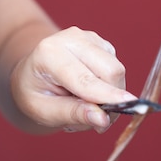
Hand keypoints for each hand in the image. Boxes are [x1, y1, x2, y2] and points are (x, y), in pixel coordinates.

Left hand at [11, 26, 136, 132]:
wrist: (31, 73)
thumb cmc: (34, 93)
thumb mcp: (43, 111)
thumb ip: (72, 114)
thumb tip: (103, 118)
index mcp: (49, 53)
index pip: (85, 79)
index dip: (108, 96)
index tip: (129, 106)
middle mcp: (71, 38)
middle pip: (110, 70)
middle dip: (112, 100)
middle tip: (98, 123)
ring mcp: (88, 38)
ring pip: (117, 70)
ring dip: (110, 96)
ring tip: (86, 107)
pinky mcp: (101, 43)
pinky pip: (116, 69)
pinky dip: (109, 87)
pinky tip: (90, 93)